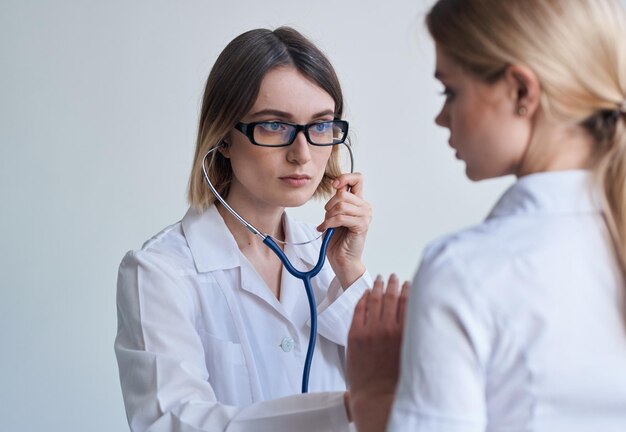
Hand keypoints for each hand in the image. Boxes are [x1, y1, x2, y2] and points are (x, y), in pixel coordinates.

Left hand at [317, 173, 370, 287]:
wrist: (341, 259)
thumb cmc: (337, 238)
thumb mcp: (333, 214)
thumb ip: (337, 200)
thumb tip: (337, 187)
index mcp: (358, 202)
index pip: (357, 179)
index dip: (345, 178)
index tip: (335, 185)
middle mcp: (364, 207)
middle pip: (343, 194)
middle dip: (329, 205)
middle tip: (326, 217)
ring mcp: (365, 216)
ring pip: (341, 205)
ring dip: (329, 216)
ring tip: (327, 225)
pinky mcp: (362, 226)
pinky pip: (341, 218)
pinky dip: (329, 223)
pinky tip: (325, 229)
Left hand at [346, 274, 409, 431]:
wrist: (376, 397)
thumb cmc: (397, 382)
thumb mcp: (414, 355)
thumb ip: (415, 335)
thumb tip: (422, 318)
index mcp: (406, 333)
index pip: (408, 302)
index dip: (408, 290)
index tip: (409, 283)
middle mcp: (389, 328)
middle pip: (391, 297)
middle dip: (393, 284)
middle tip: (394, 277)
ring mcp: (370, 330)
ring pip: (374, 300)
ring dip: (378, 287)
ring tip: (380, 279)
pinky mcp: (355, 335)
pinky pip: (358, 310)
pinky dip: (362, 299)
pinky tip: (365, 293)